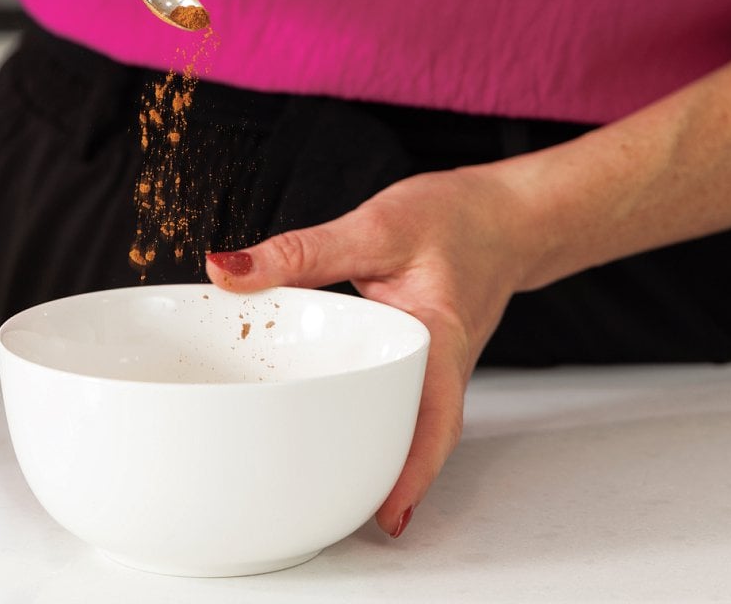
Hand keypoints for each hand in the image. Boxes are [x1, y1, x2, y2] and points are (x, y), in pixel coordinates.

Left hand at [205, 165, 529, 536]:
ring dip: (374, 457)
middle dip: (382, 479)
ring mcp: (434, 371)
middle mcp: (440, 367)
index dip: (411, 471)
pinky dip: (370, 421)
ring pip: (406, 426)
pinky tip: (332, 428)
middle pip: (414, 439)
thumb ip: (301, 251)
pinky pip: (399, 403)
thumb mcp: (375, 225)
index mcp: (438, 339)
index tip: (387, 513)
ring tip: (325, 488)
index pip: (431, 419)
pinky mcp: (421, 364)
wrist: (502, 217)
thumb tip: (228, 270)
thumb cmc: (455, 219)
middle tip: (331, 509)